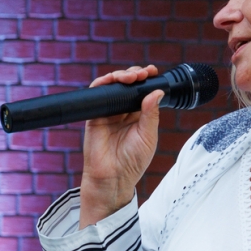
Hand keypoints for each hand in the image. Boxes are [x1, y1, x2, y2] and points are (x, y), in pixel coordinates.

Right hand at [79, 65, 164, 227]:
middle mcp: (124, 112)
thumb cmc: (132, 162)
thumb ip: (151, 113)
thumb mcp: (148, 136)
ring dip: (121, 76)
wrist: (113, 178)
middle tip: (142, 74)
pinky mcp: (94, 115)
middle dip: (135, 74)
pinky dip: (103, 83)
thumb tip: (155, 91)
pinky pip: (96, 94)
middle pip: (128, 84)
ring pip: (113, 86)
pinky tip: (112, 80)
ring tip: (131, 77)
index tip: (152, 73)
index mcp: (139, 116)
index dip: (147, 79)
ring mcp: (109, 112)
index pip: (143, 91)